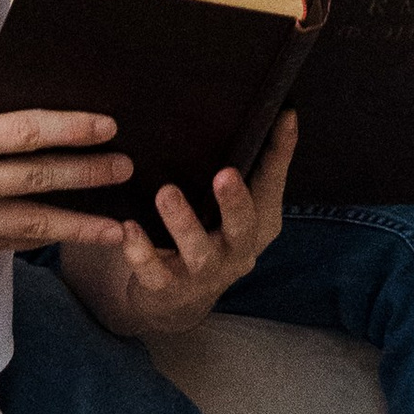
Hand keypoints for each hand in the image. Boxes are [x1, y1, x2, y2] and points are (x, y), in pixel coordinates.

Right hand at [0, 96, 131, 270]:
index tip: (106, 126)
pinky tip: (67, 235)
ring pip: (32, 223)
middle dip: (89, 173)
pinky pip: (6, 243)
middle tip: (126, 168)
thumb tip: (14, 95)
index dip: (71, 129)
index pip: (26, 132)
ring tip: (117, 224)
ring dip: (80, 223)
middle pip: (39, 178)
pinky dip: (40, 239)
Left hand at [65, 113, 296, 339]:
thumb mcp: (242, 205)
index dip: (280, 152)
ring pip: (197, 252)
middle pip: (242, 227)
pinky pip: (155, 273)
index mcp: (259, 224)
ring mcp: (203, 273)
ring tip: (166, 193)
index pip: (272, 184)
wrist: (178, 301)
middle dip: (234, 203)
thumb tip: (286, 113)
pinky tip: (128, 228)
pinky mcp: (168, 288)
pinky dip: (141, 252)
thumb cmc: (215, 235)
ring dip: (183, 223)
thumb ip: (264, 164)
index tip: (284, 116)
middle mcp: (237, 250)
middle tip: (224, 175)